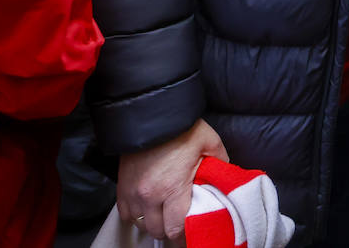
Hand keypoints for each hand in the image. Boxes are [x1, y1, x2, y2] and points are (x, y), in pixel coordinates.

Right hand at [118, 118, 227, 241]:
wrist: (152, 113)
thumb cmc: (183, 128)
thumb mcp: (210, 144)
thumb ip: (220, 164)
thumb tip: (227, 178)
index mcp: (172, 188)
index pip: (176, 228)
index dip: (186, 235)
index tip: (194, 231)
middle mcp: (148, 195)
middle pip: (157, 231)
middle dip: (170, 231)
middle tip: (181, 224)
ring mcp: (132, 193)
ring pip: (140, 224)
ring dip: (153, 224)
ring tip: (165, 216)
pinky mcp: (122, 187)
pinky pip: (126, 214)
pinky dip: (137, 215)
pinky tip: (149, 208)